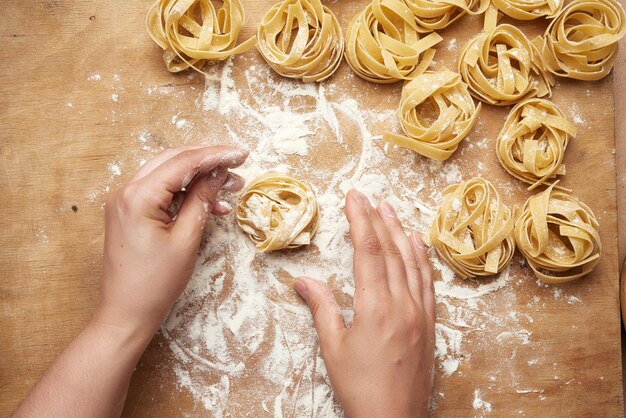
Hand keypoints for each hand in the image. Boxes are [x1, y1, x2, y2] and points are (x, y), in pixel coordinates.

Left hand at [95, 145, 248, 336]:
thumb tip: (217, 173)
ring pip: (168, 175)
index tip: (241, 154)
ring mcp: (125, 202)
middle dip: (208, 162)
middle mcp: (126, 192)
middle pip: (173, 162)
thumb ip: (202, 200)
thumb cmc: (155, 283)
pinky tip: (210, 204)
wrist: (127, 313)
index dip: (215, 155)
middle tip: (238, 167)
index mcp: (138, 197)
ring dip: (199, 178)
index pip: (183, 163)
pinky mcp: (129, 213)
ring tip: (230, 188)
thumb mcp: (186, 239)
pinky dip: (185, 194)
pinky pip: (160, 192)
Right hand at [294, 190, 435, 417]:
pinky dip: (422, 259)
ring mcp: (420, 313)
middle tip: (368, 197)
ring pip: (413, 262)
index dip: (360, 220)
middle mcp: (403, 304)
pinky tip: (418, 246)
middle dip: (378, 220)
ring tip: (391, 210)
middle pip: (391, 251)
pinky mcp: (430, 324)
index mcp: (376, 307)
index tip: (354, 198)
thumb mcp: (333, 348)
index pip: (368, 251)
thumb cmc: (360, 388)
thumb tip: (302, 281)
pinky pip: (428, 282)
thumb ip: (321, 308)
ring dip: (401, 233)